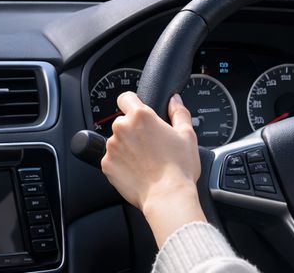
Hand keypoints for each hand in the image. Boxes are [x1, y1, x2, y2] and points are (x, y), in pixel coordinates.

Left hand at [101, 92, 205, 245]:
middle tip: (149, 144)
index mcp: (140, 116)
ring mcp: (112, 147)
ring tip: (144, 161)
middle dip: (133, 130)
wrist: (167, 196)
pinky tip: (137, 171)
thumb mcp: (187, 134)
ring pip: (117, 141)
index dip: (132, 103)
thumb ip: (179, 112)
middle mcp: (122, 128)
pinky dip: (121, 163)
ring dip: (127, 147)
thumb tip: (174, 100)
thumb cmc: (179, 167)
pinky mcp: (106, 165)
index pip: (126, 97)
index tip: (137, 112)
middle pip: (123, 122)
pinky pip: (112, 159)